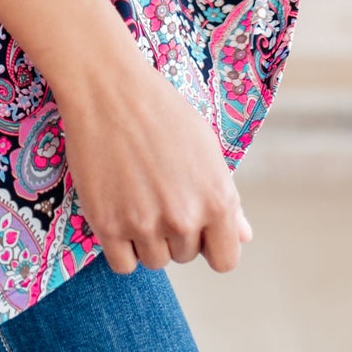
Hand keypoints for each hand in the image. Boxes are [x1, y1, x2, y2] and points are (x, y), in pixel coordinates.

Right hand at [55, 35, 252, 275]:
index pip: (225, 259)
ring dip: (146, 239)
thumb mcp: (206, 148)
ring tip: (136, 196)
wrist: (108, 88)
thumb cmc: (161, 111)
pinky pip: (122, 263)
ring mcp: (145, 224)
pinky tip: (118, 212)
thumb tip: (244, 235)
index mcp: (217, 199)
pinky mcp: (108, 224)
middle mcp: (185, 217)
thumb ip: (227, 197)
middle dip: (173, 232)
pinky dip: (120, 246)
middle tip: (156, 192)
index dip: (209, 244)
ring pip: (153, 261)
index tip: (195, 227)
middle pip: (184, 256)